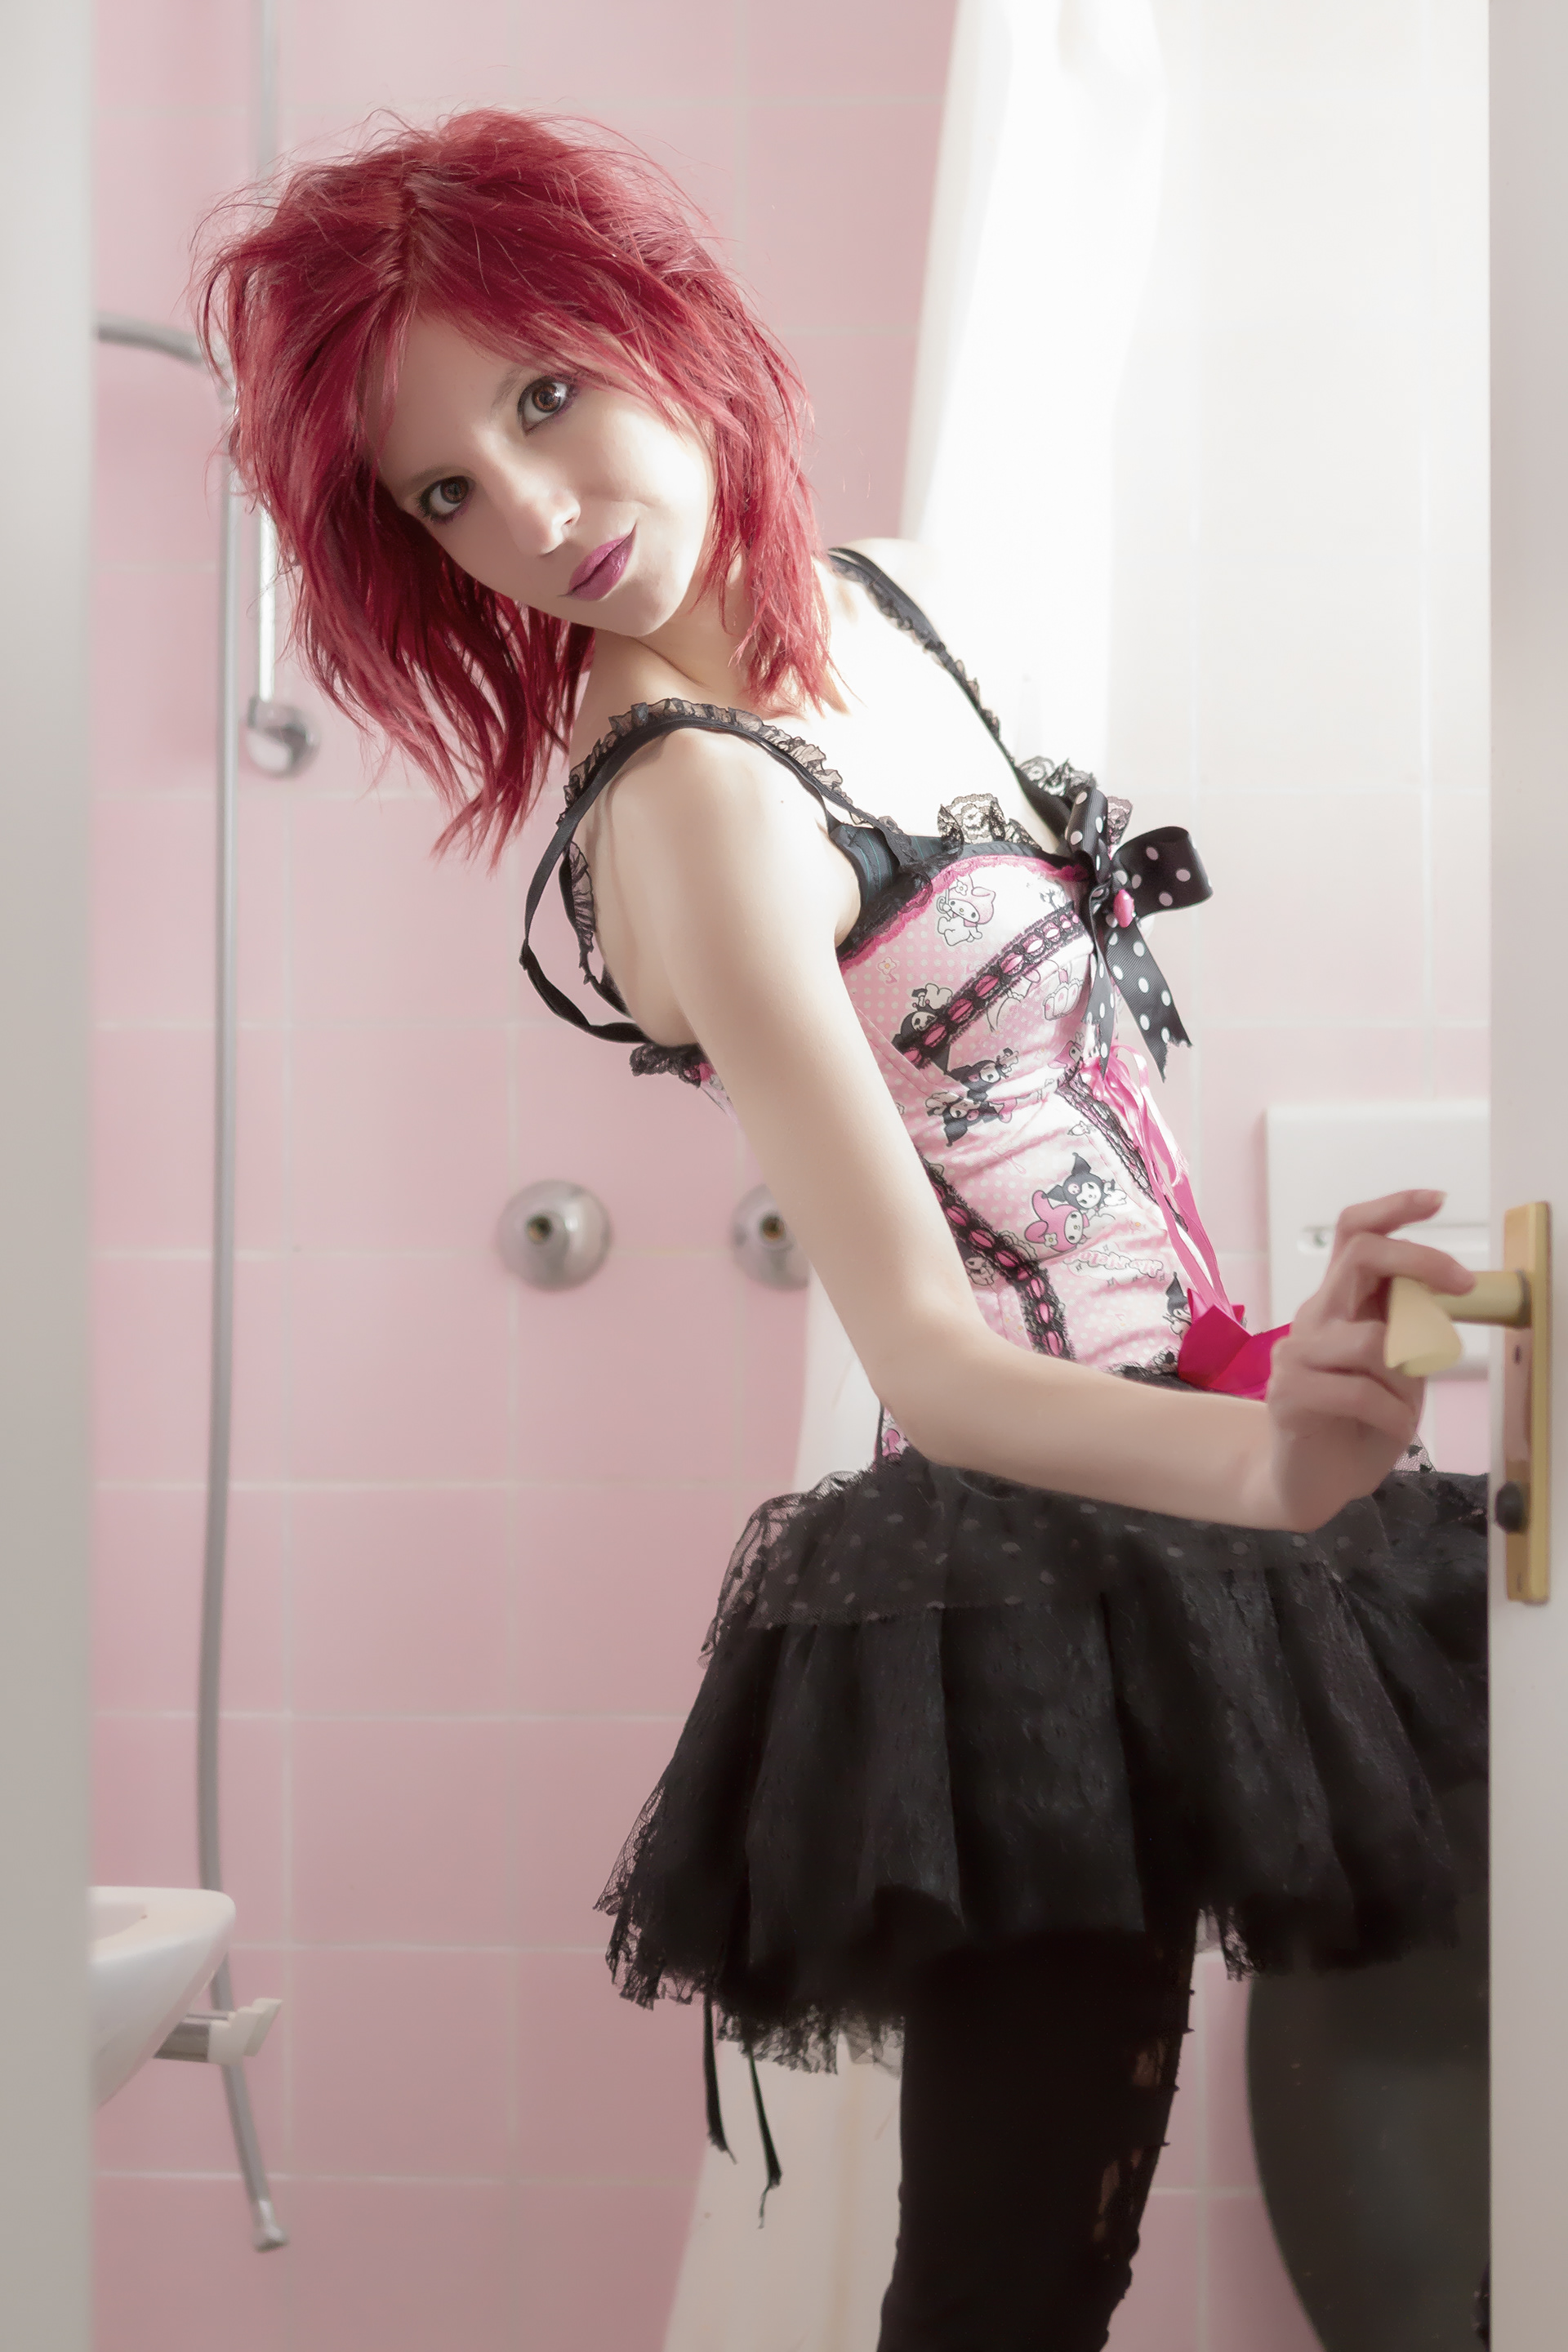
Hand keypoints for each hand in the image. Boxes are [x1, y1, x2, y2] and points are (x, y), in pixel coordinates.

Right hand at [1262, 1189, 1474, 1528]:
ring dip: (1408, 1377)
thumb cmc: (1357, 1422)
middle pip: (1362, 1255)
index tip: (1436, 1200)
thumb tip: (1440, 1294)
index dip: (1394, 1208)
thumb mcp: (1397, 1368)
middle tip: (1461, 1284)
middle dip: (1420, 1260)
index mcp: (1341, 1303)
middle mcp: (1316, 1317)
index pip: (1355, 1234)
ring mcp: (1297, 1353)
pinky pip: (1361, 1391)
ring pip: (1373, 1338)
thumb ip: (1409, 1329)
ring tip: (1405, 1408)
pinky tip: (1393, 1429)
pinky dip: (1394, 1415)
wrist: (1308, 1481)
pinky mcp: (1290, 1393)